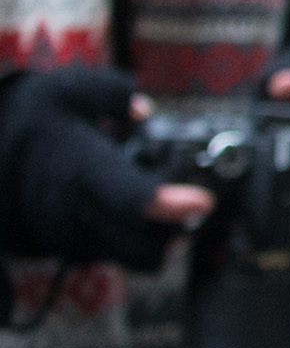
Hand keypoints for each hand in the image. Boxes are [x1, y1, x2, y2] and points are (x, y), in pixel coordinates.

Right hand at [0, 66, 203, 265]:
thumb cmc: (30, 122)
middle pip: (143, 245)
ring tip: (167, 206)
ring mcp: (70, 236)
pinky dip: (134, 241)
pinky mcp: (67, 248)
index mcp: (80, 169)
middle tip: (192, 202)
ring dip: (158, 239)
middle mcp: (75, 212)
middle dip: (176, 228)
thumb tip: (143, 110)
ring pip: (131, 258)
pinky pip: (113, 256)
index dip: (168, 204)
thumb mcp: (65, 89)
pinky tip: (134, 212)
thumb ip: (113, 92)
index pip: (127, 198)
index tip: (201, 200)